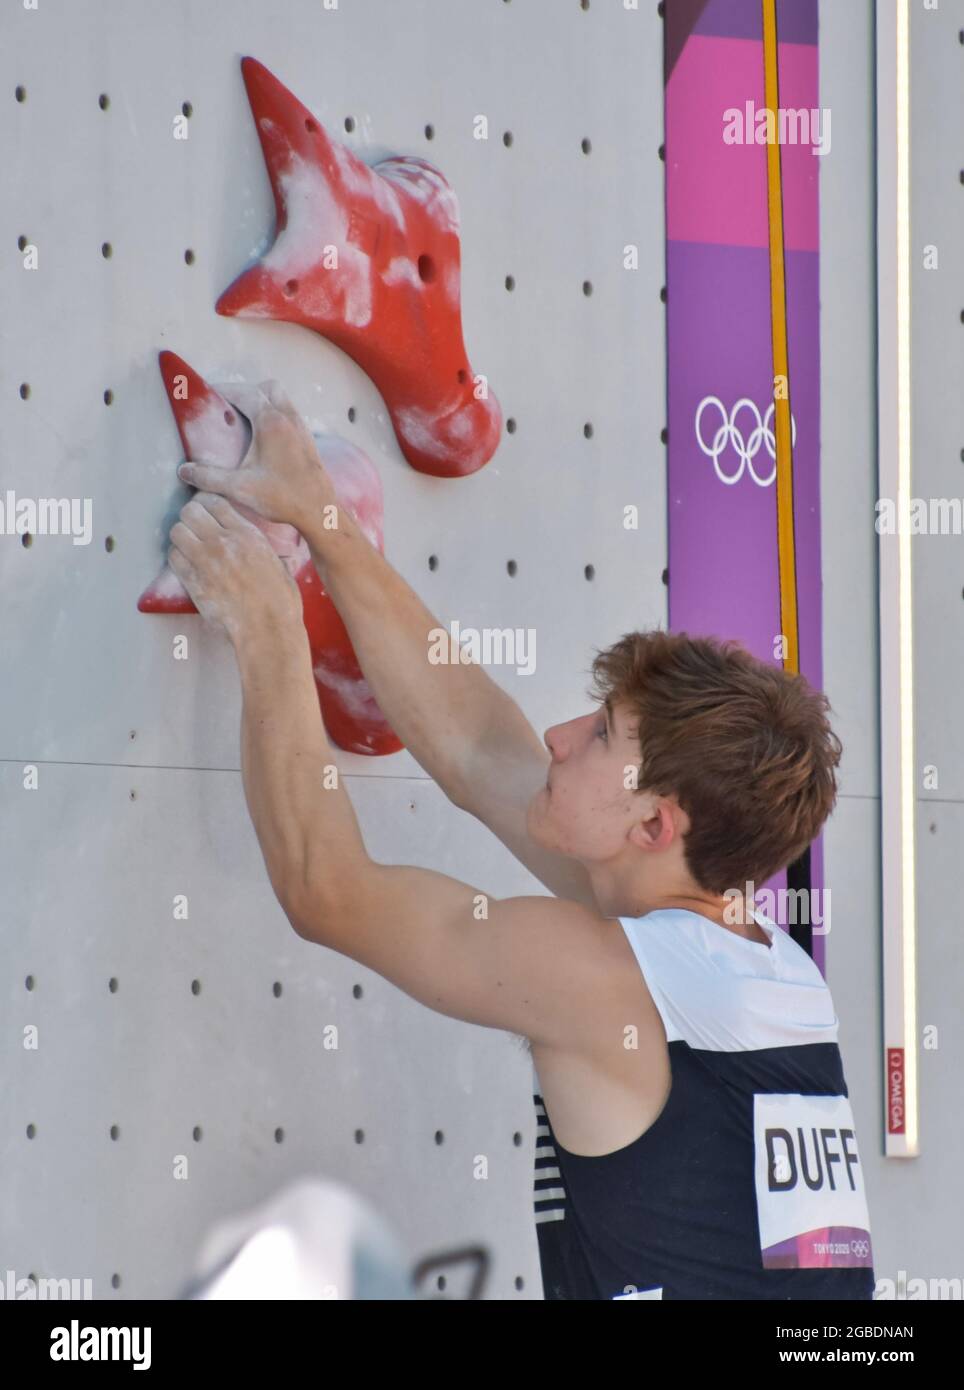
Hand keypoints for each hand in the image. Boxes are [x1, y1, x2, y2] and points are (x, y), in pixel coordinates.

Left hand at [168, 492, 302, 645]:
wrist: (267, 629)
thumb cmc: (280, 601)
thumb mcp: (280, 565)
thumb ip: (268, 551)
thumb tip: (278, 553)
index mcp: (247, 534)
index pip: (214, 501)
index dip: (207, 504)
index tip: (207, 512)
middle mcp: (224, 542)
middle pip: (190, 511)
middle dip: (190, 517)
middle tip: (195, 528)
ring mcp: (206, 560)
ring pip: (177, 531)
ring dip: (181, 537)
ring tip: (189, 546)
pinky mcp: (193, 581)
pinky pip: (173, 557)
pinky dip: (177, 557)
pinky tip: (187, 564)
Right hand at [177, 379, 337, 535]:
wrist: (319, 511)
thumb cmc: (283, 498)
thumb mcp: (239, 488)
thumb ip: (208, 477)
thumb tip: (184, 471)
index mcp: (271, 422)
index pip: (245, 392)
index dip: (225, 389)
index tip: (208, 393)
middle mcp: (289, 418)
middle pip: (266, 388)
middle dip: (245, 391)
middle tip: (226, 405)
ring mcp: (302, 427)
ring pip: (281, 398)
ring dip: (263, 400)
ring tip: (244, 418)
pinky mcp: (308, 439)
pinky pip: (290, 414)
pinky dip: (275, 414)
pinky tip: (263, 436)